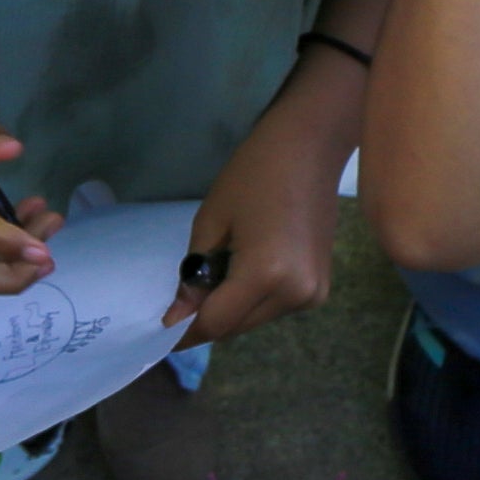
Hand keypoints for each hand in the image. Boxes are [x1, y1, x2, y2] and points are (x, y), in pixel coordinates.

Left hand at [170, 86, 345, 345]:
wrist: (311, 146)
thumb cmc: (254, 173)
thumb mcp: (212, 221)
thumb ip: (194, 275)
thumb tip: (177, 316)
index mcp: (266, 275)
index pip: (215, 323)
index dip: (184, 331)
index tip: (159, 333)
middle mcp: (294, 294)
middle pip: (236, 327)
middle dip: (206, 319)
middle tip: (180, 302)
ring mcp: (313, 294)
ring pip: (255, 320)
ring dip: (230, 309)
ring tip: (214, 275)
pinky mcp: (321, 288)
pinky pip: (274, 307)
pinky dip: (252, 299)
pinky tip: (241, 270)